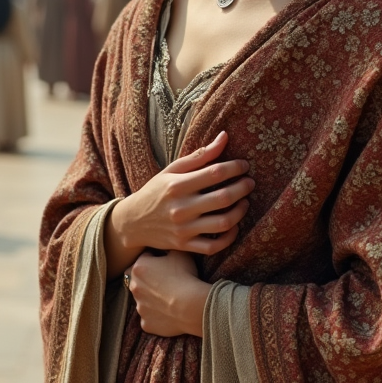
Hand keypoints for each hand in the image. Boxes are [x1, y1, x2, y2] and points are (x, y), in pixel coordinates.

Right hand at [105, 131, 252, 276]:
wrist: (132, 222)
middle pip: (223, 198)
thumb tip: (224, 136)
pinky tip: (234, 225)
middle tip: (250, 182)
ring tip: (245, 202)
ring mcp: (183, 229)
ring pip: (223, 223)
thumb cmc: (156, 191)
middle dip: (243, 188)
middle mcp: (181, 208)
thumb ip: (200, 155)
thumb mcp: (172, 170)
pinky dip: (229, 237)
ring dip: (240, 212)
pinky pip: (214, 246)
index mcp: (177, 185)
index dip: (235, 168)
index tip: (244, 165)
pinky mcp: (185, 245)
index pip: (215, 173)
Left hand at [127, 250, 210, 337]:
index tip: (168, 264)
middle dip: (150, 280)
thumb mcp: (179, 253)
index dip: (157, 260)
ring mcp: (139, 307)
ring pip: (144, 301)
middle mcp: (134, 287)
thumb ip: (168, 248)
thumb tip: (167, 247)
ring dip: (153, 299)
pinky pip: (150, 318)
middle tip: (168, 281)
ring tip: (171, 298)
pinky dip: (158, 316)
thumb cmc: (185, 276)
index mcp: (138, 267)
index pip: (145, 259)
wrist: (190, 306)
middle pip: (140, 281)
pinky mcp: (146, 324)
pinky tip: (170, 313)